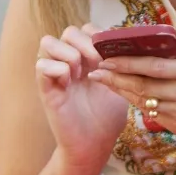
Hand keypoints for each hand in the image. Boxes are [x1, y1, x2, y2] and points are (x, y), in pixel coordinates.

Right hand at [35, 24, 128, 172]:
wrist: (94, 144)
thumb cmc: (107, 116)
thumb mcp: (120, 85)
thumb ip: (122, 64)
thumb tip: (134, 44)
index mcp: (87, 59)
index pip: (86, 29)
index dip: (99, 36)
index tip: (113, 54)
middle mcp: (69, 62)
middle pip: (69, 31)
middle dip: (86, 42)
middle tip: (98, 63)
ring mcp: (55, 74)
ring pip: (49, 42)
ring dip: (69, 54)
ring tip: (81, 74)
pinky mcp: (45, 89)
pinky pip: (41, 65)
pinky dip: (58, 70)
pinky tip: (70, 84)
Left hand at [89, 21, 175, 143]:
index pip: (155, 67)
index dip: (129, 63)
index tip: (108, 58)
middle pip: (144, 86)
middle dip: (116, 78)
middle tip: (96, 71)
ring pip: (145, 102)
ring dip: (123, 92)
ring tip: (105, 82)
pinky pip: (154, 115)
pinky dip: (138, 104)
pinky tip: (127, 95)